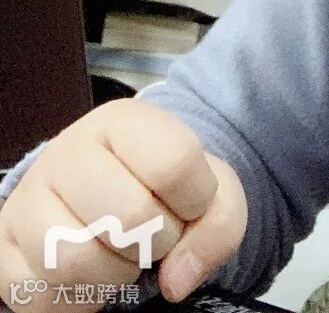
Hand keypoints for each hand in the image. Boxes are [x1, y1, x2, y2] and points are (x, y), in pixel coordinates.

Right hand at [0, 102, 247, 312]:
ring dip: (116, 275)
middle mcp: (67, 152)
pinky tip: (91, 277)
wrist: (107, 196)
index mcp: (122, 122)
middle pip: (129, 217)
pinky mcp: (3, 249)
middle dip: (157, 242)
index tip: (190, 205)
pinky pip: (38, 296)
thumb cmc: (160, 190)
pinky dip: (76, 302)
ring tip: (122, 256)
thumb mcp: (209, 190)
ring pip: (76, 261)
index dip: (195, 201)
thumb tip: (178, 280)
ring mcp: (28, 200)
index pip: (174, 162)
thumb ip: (219, 225)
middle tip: (155, 237)